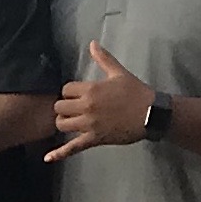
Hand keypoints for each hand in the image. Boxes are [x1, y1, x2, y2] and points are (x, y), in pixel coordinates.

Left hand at [47, 42, 156, 160]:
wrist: (152, 114)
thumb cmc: (137, 92)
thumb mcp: (119, 73)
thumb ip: (103, 59)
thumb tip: (92, 43)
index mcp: (91, 90)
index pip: (65, 89)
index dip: (69, 92)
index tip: (78, 94)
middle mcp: (86, 107)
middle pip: (59, 107)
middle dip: (64, 107)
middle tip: (73, 108)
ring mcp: (89, 125)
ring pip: (61, 125)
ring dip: (64, 122)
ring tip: (71, 121)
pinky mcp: (94, 139)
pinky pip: (73, 147)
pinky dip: (59, 153)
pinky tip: (47, 158)